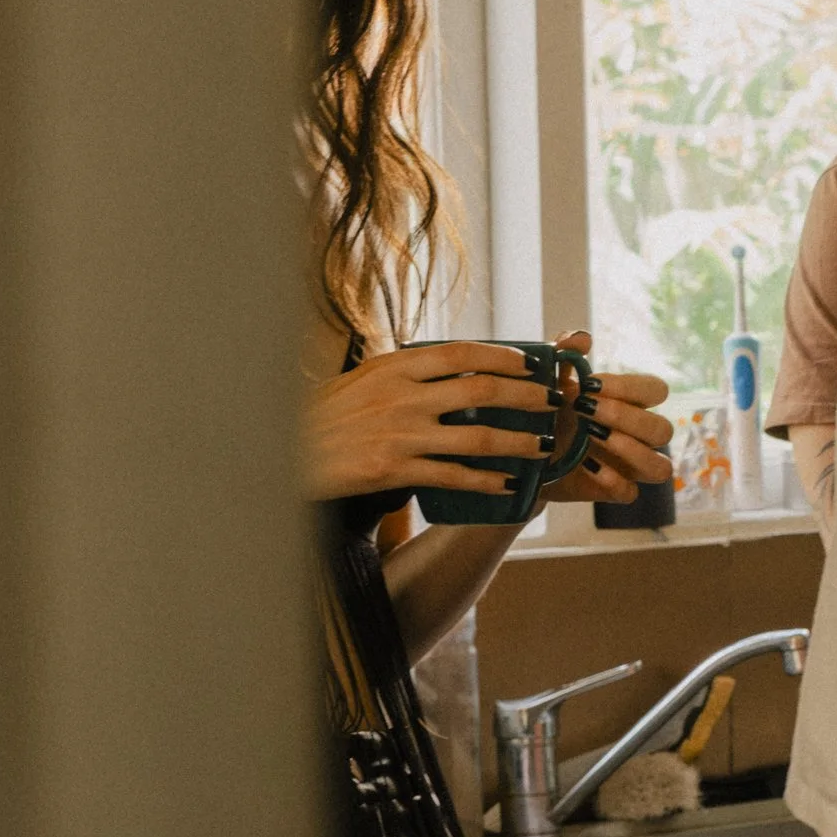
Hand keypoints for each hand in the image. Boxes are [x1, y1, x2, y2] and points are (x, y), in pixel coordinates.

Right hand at [302, 341, 555, 508]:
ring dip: (517, 441)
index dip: (504, 356)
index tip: (530, 364)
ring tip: (541, 447)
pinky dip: (486, 480)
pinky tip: (506, 483)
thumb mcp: (362, 378)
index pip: (463, 352)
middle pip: (482, 389)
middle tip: (552, 402)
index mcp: (396, 365)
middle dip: (526, 395)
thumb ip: (405, 371)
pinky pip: (453, 475)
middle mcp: (403, 395)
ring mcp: (401, 433)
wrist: (284, 453)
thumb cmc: (324, 415)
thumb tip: (450, 364)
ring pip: (477, 435)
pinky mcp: (395, 469)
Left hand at [539, 332, 673, 503]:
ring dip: (630, 450)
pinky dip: (612, 480)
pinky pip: (630, 493)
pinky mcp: (612, 491)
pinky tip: (587, 466)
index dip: (629, 388)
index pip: (656, 391)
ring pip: (659, 467)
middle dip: (625, 418)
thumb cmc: (547, 409)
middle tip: (586, 411)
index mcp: (632, 404)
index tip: (590, 385)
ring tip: (594, 438)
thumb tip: (582, 338)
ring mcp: (629, 467)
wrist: (523, 451)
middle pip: (662, 429)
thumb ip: (565, 354)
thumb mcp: (551, 379)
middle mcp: (638, 436)